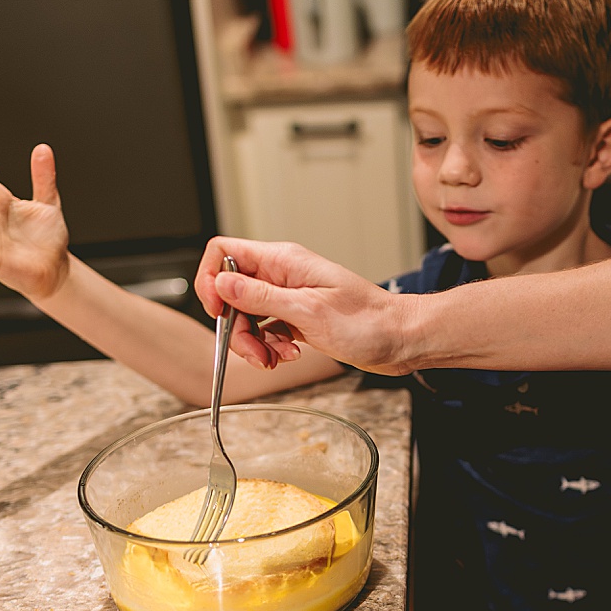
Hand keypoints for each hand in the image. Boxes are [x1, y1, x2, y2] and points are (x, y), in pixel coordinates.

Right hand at [193, 235, 410, 373]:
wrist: (399, 338)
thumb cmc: (367, 322)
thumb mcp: (308, 311)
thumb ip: (261, 297)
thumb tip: (221, 283)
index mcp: (283, 261)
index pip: (224, 253)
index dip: (211, 280)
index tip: (218, 312)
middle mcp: (282, 275)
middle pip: (231, 293)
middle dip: (236, 327)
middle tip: (255, 352)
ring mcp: (289, 297)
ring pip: (247, 316)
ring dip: (254, 343)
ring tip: (277, 358)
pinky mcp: (297, 317)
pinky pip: (266, 330)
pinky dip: (271, 347)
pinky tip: (290, 355)